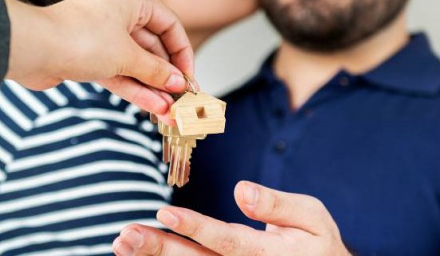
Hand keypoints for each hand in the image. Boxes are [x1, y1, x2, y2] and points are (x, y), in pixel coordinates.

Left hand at [4, 0, 194, 120]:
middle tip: (180, 99)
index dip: (182, 52)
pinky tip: (151, 107)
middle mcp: (115, 12)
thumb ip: (156, 71)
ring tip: (168, 111)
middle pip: (151, 45)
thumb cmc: (76, 39)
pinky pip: (117, 71)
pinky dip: (132, 87)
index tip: (188, 76)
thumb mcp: (127, 57)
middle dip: (165, 76)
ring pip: (133, 62)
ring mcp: (99, 35)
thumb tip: (177, 83)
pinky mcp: (86, 55)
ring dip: (151, 87)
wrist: (31, 50)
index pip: (168, 24)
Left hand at [112, 181, 351, 255]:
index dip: (195, 228)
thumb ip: (278, 204)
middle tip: (127, 235)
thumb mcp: (311, 217)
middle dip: (159, 249)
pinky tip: (136, 254)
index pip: (226, 240)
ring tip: (122, 244)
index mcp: (266, 253)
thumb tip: (241, 190)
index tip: (164, 213)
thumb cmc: (316, 242)